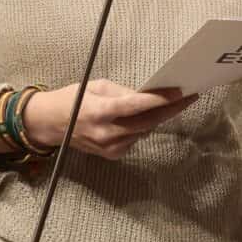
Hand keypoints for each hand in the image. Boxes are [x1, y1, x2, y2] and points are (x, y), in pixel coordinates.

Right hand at [21, 80, 192, 160]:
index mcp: (99, 111)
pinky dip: (143, 127)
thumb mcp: (96, 86)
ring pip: (144, 131)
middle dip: (172, 109)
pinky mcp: (112, 155)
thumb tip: (149, 95)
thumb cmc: (73, 100)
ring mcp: (109, 147)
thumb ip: (123, 92)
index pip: (136, 106)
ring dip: (159, 117)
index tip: (180, 92)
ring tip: (174, 102)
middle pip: (148, 122)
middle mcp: (106, 133)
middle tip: (190, 97)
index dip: (160, 100)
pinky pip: (136, 139)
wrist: (50, 125)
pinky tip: (146, 116)